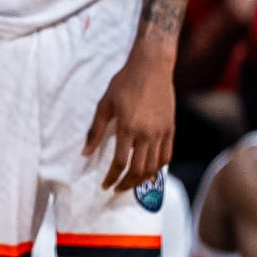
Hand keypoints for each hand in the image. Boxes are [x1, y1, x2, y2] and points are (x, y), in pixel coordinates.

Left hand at [82, 43, 173, 189]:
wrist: (151, 67)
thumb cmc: (124, 83)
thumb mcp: (104, 105)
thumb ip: (95, 131)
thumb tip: (85, 152)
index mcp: (128, 128)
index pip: (120, 163)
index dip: (111, 177)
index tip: (105, 185)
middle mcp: (147, 133)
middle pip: (138, 170)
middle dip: (126, 184)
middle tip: (116, 188)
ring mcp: (161, 132)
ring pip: (154, 166)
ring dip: (142, 179)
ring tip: (131, 183)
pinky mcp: (171, 129)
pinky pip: (167, 155)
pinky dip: (158, 168)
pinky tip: (149, 171)